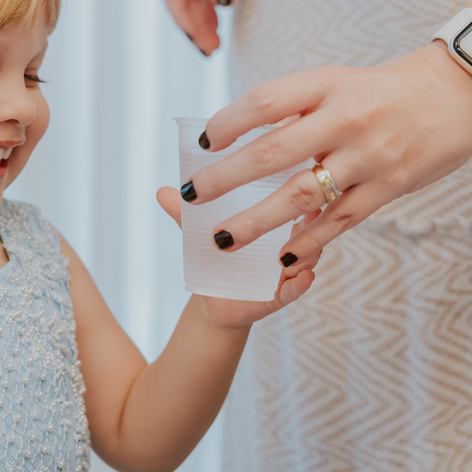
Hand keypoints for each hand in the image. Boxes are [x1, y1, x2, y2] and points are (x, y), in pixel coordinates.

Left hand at [158, 187, 320, 330]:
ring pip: (308, 255)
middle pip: (306, 224)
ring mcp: (288, 268)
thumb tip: (162, 191)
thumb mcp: (201, 234)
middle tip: (307, 208)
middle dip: (308, 215)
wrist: (212, 299)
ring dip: (308, 249)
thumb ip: (184, 215)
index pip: (288, 200)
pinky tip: (304, 275)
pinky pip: (297, 288)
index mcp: (270, 222)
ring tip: (304, 245)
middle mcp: (287, 241)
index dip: (297, 187)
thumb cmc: (214, 258)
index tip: (301, 173)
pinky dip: (302, 282)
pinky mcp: (282, 293)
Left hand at [180, 43, 471, 276]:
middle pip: (272, 152)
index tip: (203, 142)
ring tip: (222, 238)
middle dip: (224, 179)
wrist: (460, 92)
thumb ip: (295, 108)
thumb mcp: (337, 82)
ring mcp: (368, 155)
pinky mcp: (390, 186)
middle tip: (191, 195)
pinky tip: (282, 256)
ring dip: (256, 221)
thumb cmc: (383, 91)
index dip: (228, 122)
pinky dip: (309, 240)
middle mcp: (346, 118)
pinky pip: (341, 220)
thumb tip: (237, 137)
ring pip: (301, 194)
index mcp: (327, 84)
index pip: (265, 102)